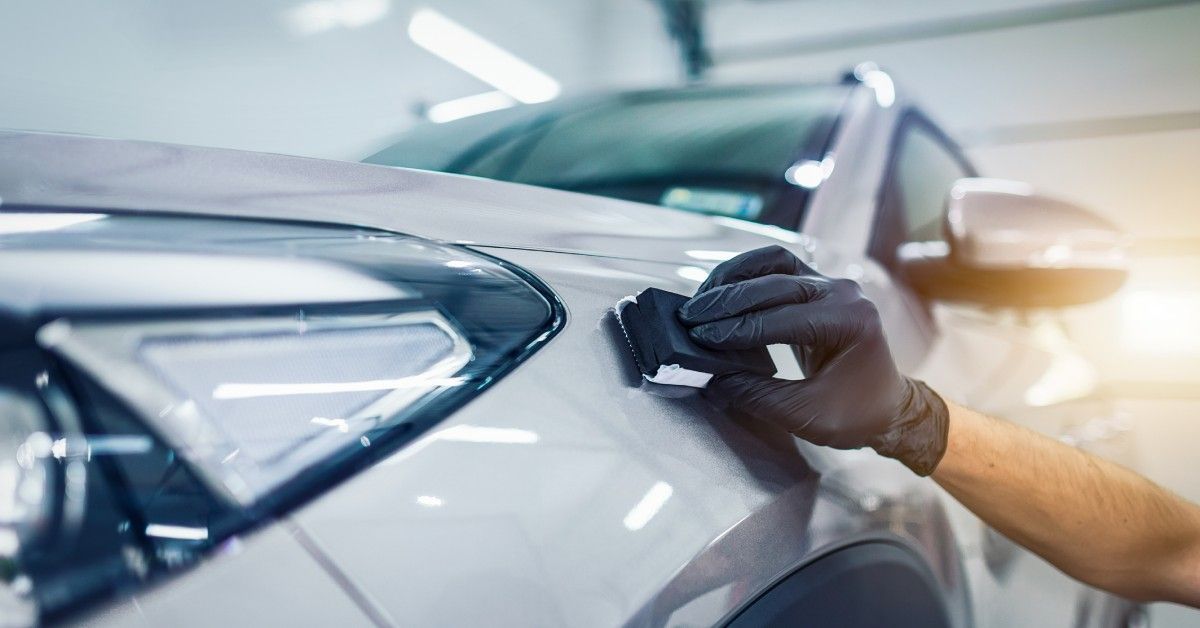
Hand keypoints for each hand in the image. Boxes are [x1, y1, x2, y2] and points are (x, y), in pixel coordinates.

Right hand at [678, 246, 948, 475]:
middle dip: (728, 302)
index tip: (701, 338)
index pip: (782, 318)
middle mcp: (843, 293)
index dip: (737, 329)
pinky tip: (721, 288)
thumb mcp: (805, 414)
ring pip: (774, 262)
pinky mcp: (817, 285)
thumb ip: (756, 394)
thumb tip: (711, 377)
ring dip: (734, 276)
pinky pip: (777, 266)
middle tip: (691, 319)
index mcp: (850, 321)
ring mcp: (830, 284)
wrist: (887, 407)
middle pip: (775, 284)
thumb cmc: (855, 414)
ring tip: (702, 298)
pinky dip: (746, 273)